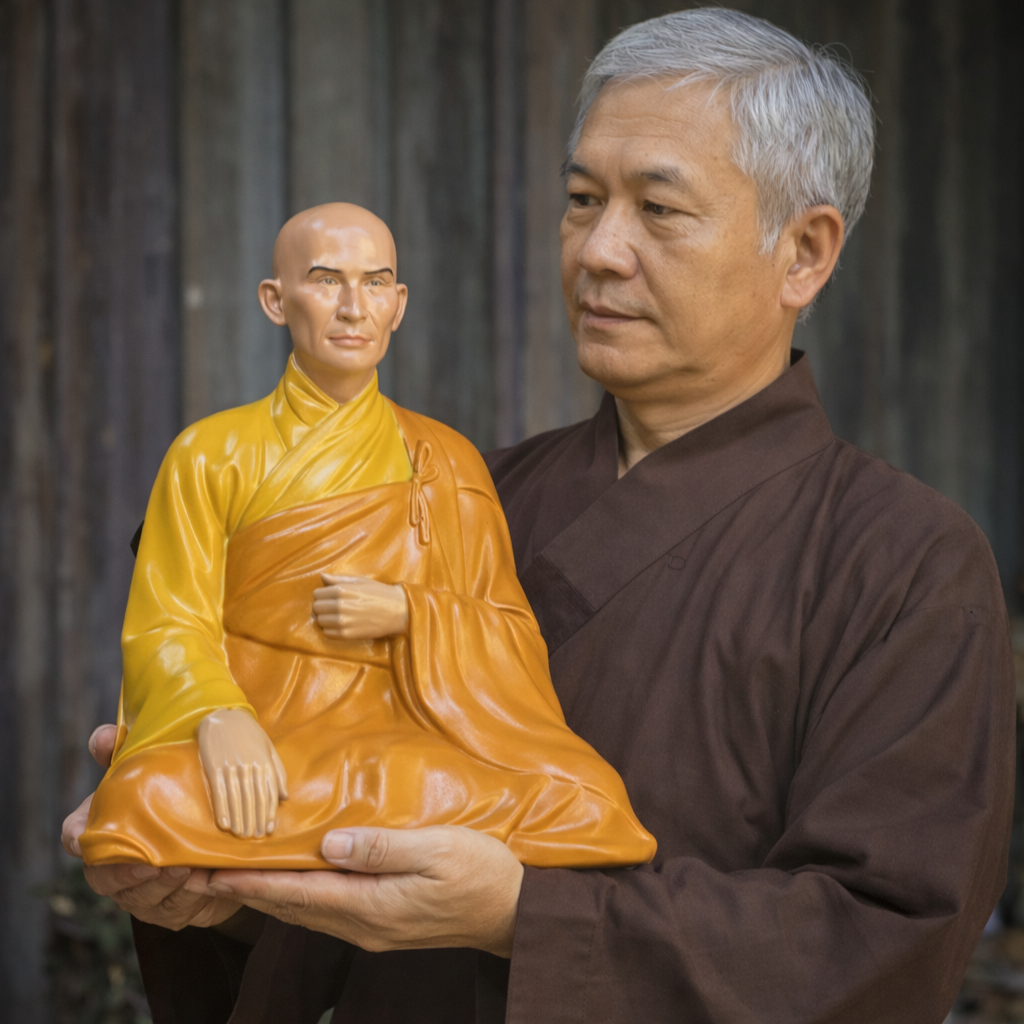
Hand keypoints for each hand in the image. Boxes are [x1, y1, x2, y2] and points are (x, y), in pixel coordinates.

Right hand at [63, 724, 240, 930]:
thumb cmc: (174, 796)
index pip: (75, 836)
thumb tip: (105, 737)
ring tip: (191, 869)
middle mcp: (115, 868)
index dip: (77, 838)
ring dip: (167, 888)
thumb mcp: (153, 766)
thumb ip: (127, 749)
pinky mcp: (174, 910)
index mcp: (103, 831)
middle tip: (156, 862)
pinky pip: (179, 911)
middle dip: (129, 875)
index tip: (87, 838)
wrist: (216, 830)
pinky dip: (194, 898)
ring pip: (145, 901)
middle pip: (105, 880)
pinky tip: (210, 881)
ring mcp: (142, 895)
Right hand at [197, 709, 288, 838]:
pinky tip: (224, 824)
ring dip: (240, 819)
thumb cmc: (249, 734)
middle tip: (255, 837)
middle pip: (254, 799)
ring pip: (238, 798)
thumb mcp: (268, 748)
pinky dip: (222, 809)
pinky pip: (220, 792)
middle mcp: (250, 766)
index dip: (269, 813)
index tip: (268, 830)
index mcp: (265, 762)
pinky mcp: (214, 767)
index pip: (269, 793)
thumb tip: (285, 797)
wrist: (224, 717)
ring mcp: (232, 767)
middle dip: (255, 820)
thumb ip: (278, 772)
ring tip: (241, 835)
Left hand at [199, 825, 523, 956]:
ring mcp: (373, 929)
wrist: (513, 910)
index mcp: (372, 905)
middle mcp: (364, 924)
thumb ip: (381, 848)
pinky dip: (298, 897)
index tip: (211, 871)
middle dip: (247, 892)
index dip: (252, 882)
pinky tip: (293, 883)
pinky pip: (326, 912)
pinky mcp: (384, 925)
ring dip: (269, 896)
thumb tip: (329, 844)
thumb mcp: (436, 849)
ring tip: (235, 878)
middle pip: (293, 908)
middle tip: (202, 876)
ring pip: (306, 912)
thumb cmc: (479, 872)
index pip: (298, 893)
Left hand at [313, 573, 407, 639]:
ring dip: (326, 619)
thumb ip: (338, 579)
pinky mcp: (347, 635)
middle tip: (333, 606)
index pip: (316, 594)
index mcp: (341, 590)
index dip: (322, 594)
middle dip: (322, 606)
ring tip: (338, 616)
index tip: (330, 596)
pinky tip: (341, 624)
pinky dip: (331, 630)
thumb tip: (322, 576)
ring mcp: (342, 622)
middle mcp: (339, 606)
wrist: (397, 611)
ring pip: (320, 622)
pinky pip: (327, 633)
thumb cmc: (379, 593)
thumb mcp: (360, 581)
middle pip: (316, 608)